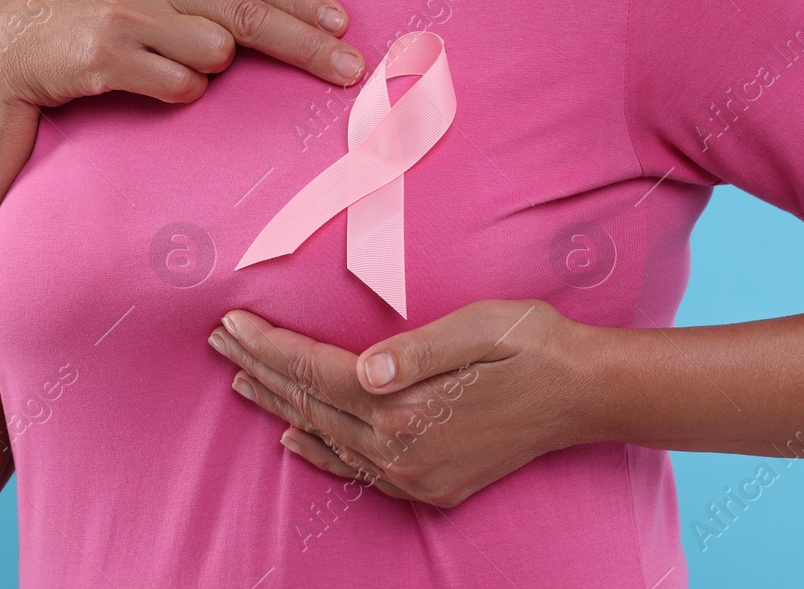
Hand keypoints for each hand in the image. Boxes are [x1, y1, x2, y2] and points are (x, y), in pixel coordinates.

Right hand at [0, 0, 366, 107]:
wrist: (9, 43)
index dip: (303, 4)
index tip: (344, 25)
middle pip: (250, 18)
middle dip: (307, 46)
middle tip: (351, 69)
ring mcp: (128, 16)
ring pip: (216, 55)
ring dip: (205, 69)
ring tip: (166, 60)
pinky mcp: (108, 58)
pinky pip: (179, 86)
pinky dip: (175, 90)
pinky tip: (146, 79)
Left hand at [208, 300, 585, 506]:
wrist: (587, 394)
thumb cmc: (534, 344)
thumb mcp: (479, 327)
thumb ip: (417, 350)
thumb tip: (364, 369)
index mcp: (409, 407)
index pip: (317, 373)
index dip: (270, 345)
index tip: (231, 320)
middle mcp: (404, 450)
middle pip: (311, 406)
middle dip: (260, 370)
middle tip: (216, 341)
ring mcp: (416, 475)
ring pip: (326, 438)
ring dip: (278, 407)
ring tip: (238, 381)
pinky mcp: (431, 484)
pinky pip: (356, 471)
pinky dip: (318, 452)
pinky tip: (291, 439)